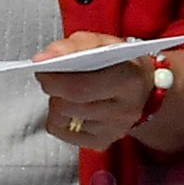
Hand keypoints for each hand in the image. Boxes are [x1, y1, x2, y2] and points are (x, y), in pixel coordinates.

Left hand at [32, 32, 164, 148]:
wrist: (141, 87)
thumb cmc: (118, 61)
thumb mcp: (98, 42)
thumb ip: (69, 47)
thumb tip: (43, 59)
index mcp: (129, 79)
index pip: (81, 87)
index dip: (54, 80)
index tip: (42, 69)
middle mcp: (126, 110)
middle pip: (69, 106)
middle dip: (52, 90)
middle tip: (51, 78)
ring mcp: (115, 130)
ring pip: (63, 119)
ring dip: (57, 102)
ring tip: (67, 91)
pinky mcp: (102, 142)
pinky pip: (63, 132)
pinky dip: (60, 118)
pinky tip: (72, 107)